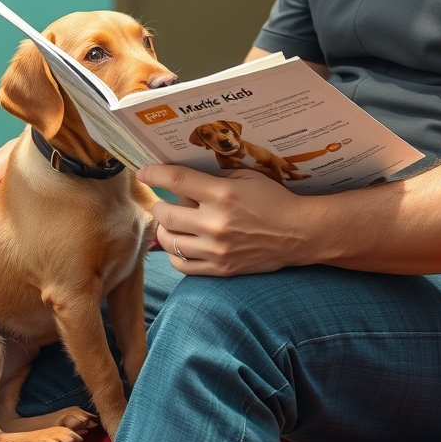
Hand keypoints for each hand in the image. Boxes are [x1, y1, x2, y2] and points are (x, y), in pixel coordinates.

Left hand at [136, 164, 308, 275]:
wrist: (298, 233)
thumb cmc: (273, 200)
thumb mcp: (245, 178)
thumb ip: (214, 179)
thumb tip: (183, 181)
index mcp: (222, 194)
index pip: (176, 180)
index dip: (154, 174)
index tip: (143, 172)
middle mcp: (215, 222)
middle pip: (165, 213)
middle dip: (160, 204)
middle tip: (165, 200)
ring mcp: (216, 249)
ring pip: (169, 240)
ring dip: (164, 229)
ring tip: (172, 222)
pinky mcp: (220, 269)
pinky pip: (182, 265)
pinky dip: (175, 253)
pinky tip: (181, 243)